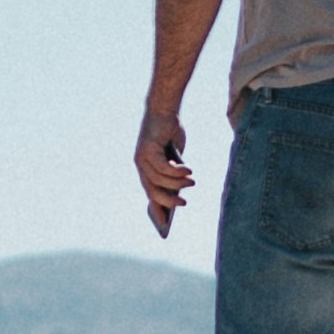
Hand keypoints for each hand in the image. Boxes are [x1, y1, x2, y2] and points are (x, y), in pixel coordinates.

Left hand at [137, 107, 194, 236]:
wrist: (165, 110)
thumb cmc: (170, 133)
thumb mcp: (175, 157)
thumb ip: (175, 172)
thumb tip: (180, 191)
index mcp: (146, 169)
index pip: (150, 192)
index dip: (157, 207)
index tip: (164, 223)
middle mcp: (141, 165)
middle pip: (152, 191)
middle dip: (168, 201)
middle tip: (184, 204)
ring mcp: (142, 158)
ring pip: (159, 180)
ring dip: (178, 183)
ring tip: (192, 182)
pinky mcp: (147, 149)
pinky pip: (162, 167)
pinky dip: (176, 171)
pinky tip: (189, 171)